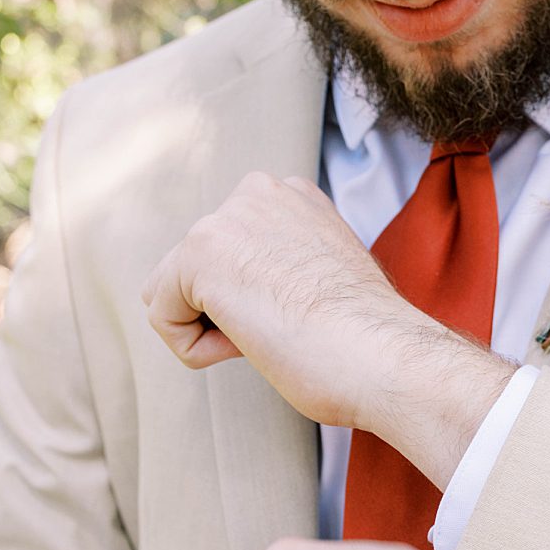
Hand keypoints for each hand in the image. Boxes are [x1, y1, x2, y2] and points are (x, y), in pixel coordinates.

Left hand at [139, 171, 518, 487]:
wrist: (384, 357)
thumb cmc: (368, 344)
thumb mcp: (327, 284)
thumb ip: (286, 269)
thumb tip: (256, 293)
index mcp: (294, 197)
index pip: (233, 253)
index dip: (261, 302)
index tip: (310, 316)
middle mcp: (258, 192)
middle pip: (194, 270)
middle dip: (229, 312)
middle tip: (292, 328)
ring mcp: (226, 218)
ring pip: (172, 294)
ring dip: (214, 330)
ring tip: (273, 334)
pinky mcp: (198, 254)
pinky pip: (165, 321)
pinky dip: (200, 351)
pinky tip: (252, 343)